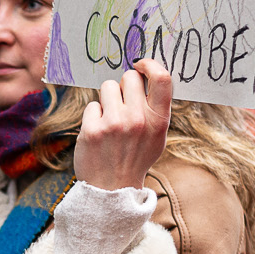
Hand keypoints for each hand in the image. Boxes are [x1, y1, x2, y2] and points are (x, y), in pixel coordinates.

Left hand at [75, 59, 173, 190]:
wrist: (112, 189)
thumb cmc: (135, 158)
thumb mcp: (156, 137)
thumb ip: (154, 109)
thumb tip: (147, 75)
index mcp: (159, 121)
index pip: (163, 79)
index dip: (150, 64)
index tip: (140, 64)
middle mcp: (138, 120)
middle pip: (129, 77)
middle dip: (124, 86)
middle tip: (122, 103)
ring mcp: (114, 124)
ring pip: (107, 87)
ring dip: (107, 99)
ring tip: (110, 120)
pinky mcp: (92, 130)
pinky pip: (92, 106)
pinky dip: (94, 117)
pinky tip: (98, 133)